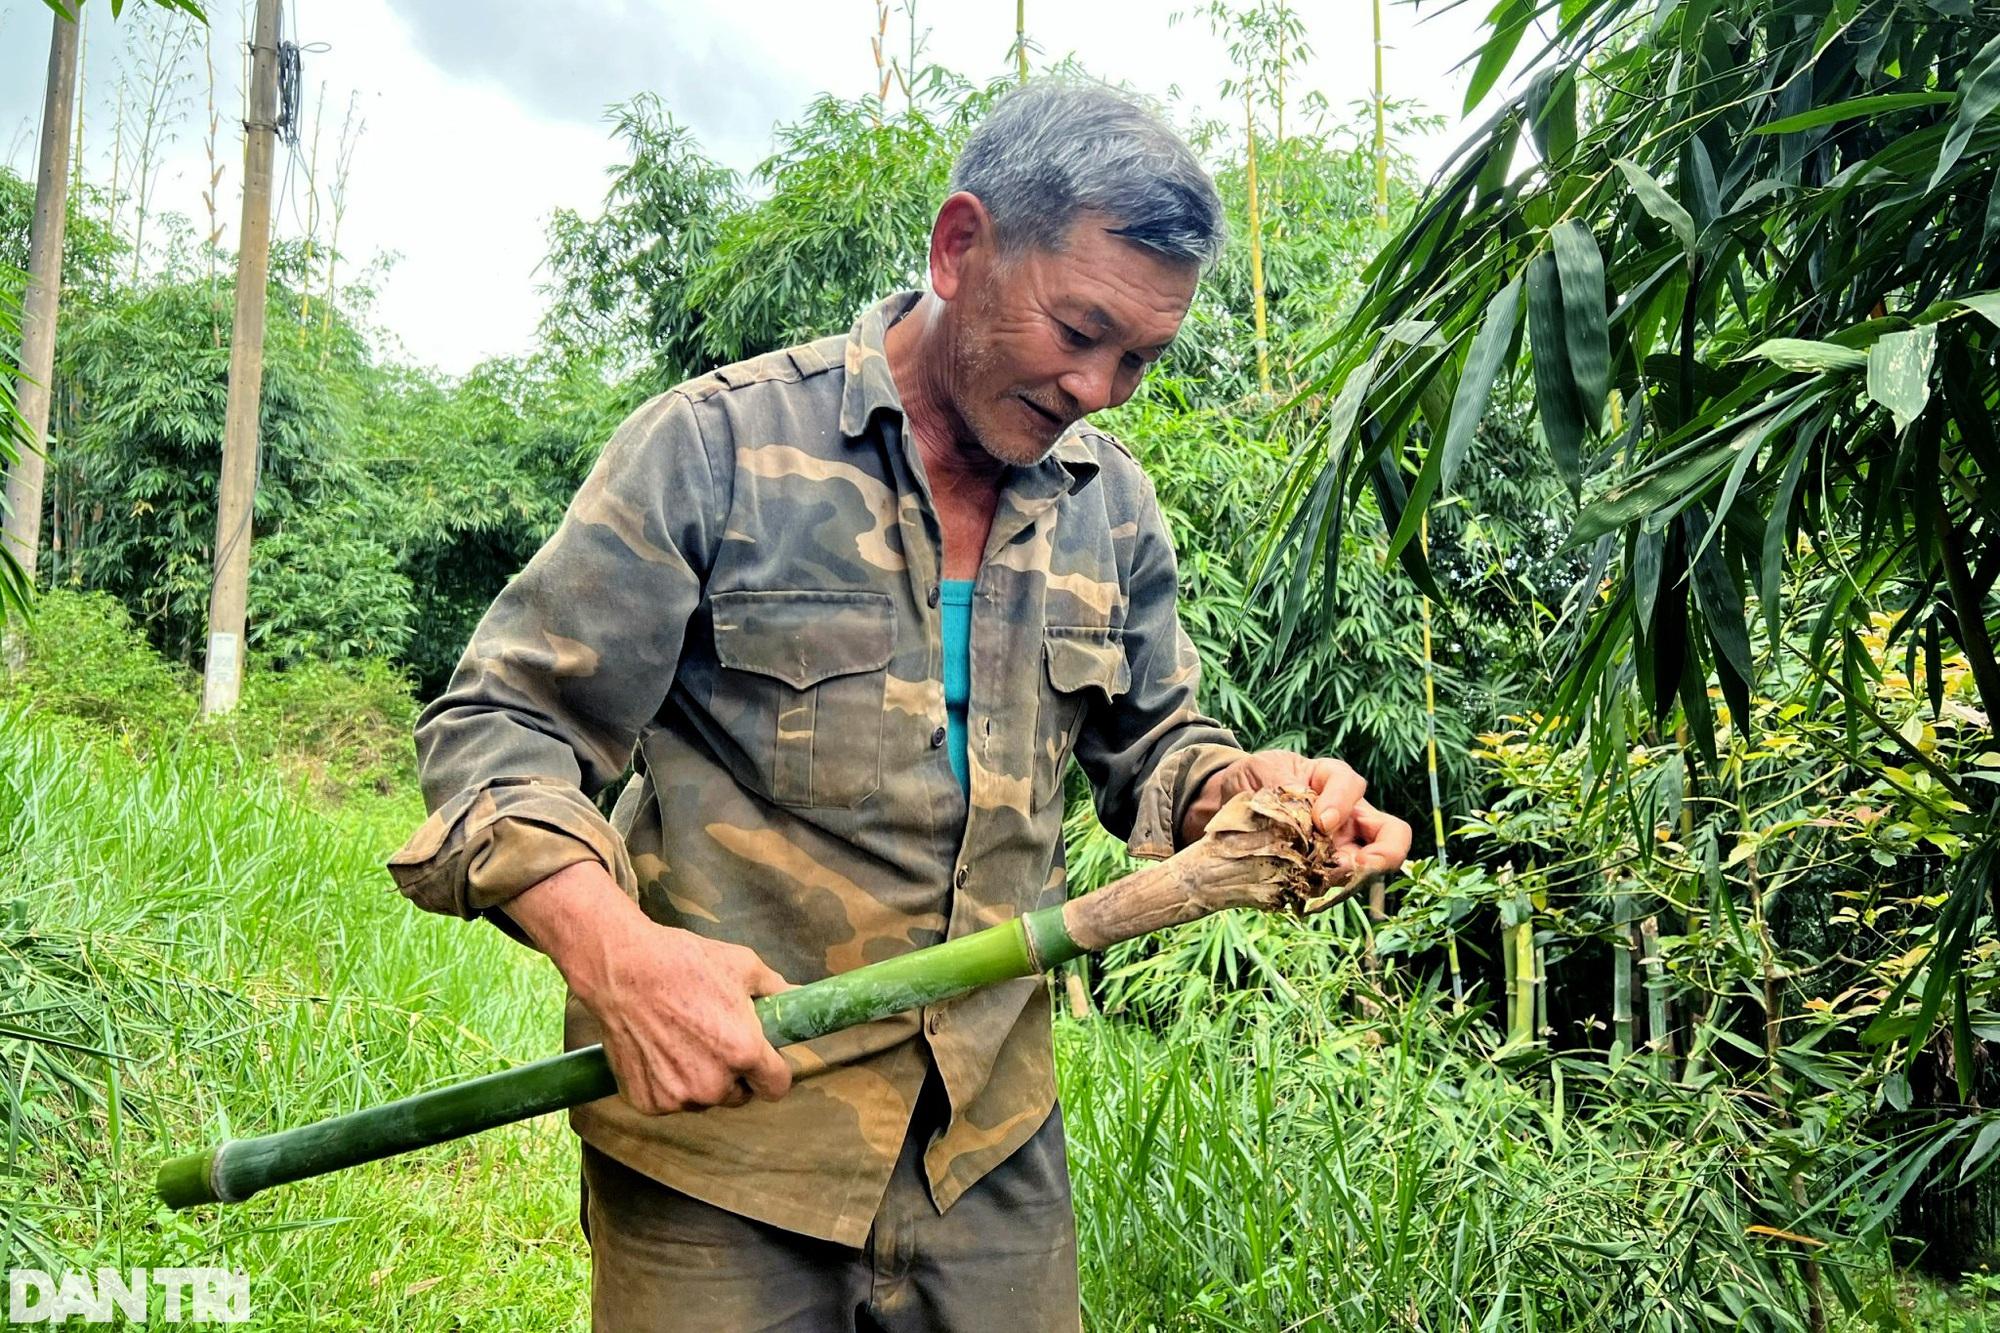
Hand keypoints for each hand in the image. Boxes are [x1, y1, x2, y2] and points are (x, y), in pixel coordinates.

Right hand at [502, 861, 793, 1114]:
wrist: (622, 968)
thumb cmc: (684, 962)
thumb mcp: (743, 966)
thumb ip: (778, 992)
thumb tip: (803, 1001)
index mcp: (744, 1053)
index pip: (777, 1087)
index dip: (772, 1072)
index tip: (764, 1060)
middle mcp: (712, 1084)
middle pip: (739, 1095)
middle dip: (734, 1074)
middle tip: (715, 1040)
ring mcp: (678, 1097)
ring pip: (703, 1098)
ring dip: (700, 1080)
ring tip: (681, 1039)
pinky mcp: (647, 1102)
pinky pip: (670, 1101)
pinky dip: (667, 1083)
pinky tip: (658, 1049)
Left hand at [1183, 750, 1413, 881]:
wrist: (1229, 803)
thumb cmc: (1255, 779)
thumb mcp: (1265, 769)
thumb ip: (1284, 784)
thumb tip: (1303, 818)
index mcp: (1333, 781)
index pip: (1352, 786)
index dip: (1342, 804)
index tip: (1320, 821)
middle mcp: (1348, 818)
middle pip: (1392, 835)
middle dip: (1386, 854)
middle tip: (1359, 865)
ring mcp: (1338, 849)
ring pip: (1366, 870)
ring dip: (1348, 881)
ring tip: (1321, 885)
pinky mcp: (1320, 874)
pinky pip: (1332, 889)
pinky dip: (1319, 895)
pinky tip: (1299, 895)